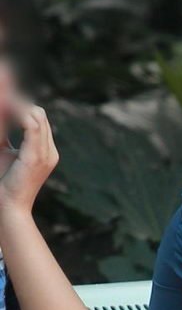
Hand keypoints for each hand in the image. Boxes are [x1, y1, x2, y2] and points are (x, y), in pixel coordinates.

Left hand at [0, 93, 57, 214]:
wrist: (7, 207)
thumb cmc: (3, 182)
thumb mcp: (3, 151)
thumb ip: (4, 132)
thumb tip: (3, 109)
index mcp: (44, 152)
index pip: (37, 120)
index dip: (20, 107)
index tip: (2, 101)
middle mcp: (49, 152)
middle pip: (39, 114)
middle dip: (18, 103)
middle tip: (0, 102)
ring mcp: (46, 154)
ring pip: (36, 115)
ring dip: (16, 106)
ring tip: (1, 106)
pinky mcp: (37, 157)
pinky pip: (31, 125)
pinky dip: (17, 114)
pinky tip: (4, 112)